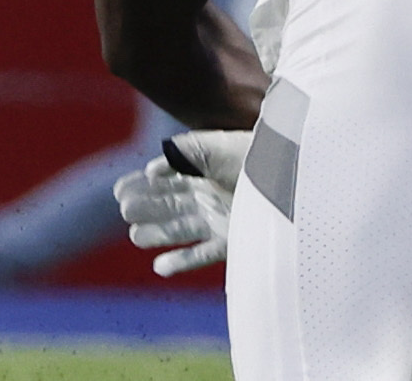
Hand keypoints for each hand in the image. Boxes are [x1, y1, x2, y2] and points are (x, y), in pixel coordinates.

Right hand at [113, 129, 250, 276]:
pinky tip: (160, 266)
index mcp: (205, 169)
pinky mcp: (232, 239)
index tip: (119, 190)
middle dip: (145, 207)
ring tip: (136, 235)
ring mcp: (219, 218)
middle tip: (125, 210)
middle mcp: (210, 195)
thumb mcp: (217, 145)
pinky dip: (182, 262)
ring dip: (157, 233)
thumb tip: (152, 167)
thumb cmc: (256, 153)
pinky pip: (203, 253)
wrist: (292, 173)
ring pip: (180, 229)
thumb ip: (184, 151)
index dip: (142, 184)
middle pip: (169, 204)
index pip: (166, 178)